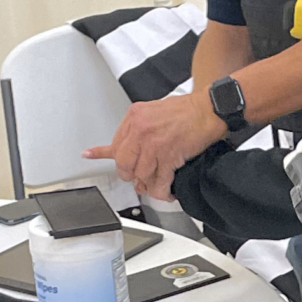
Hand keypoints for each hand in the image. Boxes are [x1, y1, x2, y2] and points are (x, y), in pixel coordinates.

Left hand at [88, 93, 225, 203]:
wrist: (210, 109)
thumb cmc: (188, 110)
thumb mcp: (154, 110)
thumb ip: (139, 128)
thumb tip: (130, 147)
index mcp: (135, 117)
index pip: (115, 144)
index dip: (113, 157)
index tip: (91, 155)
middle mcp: (140, 130)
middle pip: (123, 164)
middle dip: (130, 175)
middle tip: (138, 178)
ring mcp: (153, 144)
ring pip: (141, 175)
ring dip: (150, 184)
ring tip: (158, 185)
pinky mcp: (169, 156)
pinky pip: (159, 181)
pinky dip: (163, 191)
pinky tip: (166, 193)